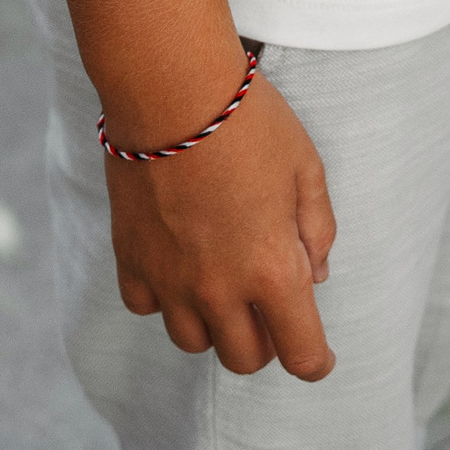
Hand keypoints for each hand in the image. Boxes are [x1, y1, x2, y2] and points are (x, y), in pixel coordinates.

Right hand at [107, 69, 337, 380]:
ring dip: (213, 324)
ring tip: (221, 282)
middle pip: (244, 359)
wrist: (172, 87)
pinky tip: (177, 264)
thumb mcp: (306, 166)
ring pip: (193, 341)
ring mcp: (170, 278)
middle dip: (265, 341)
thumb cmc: (249, 120)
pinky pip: (146, 307)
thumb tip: (315, 275)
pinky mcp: (131, 258)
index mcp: (272, 269)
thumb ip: (318, 229)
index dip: (315, 361)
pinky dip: (164, 298)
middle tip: (268, 307)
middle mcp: (220, 288)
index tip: (318, 356)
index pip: (301, 353)